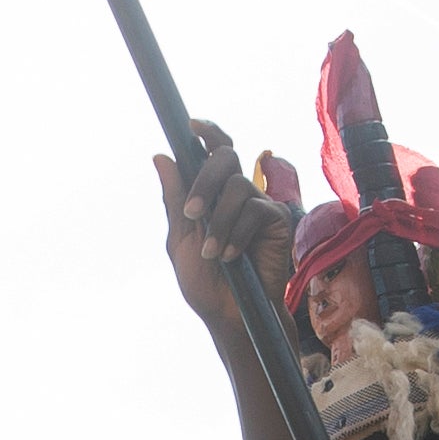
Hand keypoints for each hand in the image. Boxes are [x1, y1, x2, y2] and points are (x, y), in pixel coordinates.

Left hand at [153, 134, 292, 341]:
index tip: (192, 125)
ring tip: (212, 253)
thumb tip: (160, 156)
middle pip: (225, 157)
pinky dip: (238, 233)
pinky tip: (232, 256)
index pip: (213, 153)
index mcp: (212, 193)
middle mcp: (236, 193)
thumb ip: (174, 199)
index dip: (208, 133)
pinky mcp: (278, 220)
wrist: (230, 315)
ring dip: (220, 221)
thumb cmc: (204, 281)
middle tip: (192, 212)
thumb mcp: (179, 240)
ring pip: (238, 186)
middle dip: (205, 180)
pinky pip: (256, 210)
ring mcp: (258, 204)